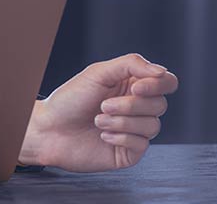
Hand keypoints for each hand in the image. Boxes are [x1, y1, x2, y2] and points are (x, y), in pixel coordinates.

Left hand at [19, 53, 177, 171]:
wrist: (49, 129)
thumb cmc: (70, 99)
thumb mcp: (99, 72)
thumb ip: (132, 65)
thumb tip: (162, 71)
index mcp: (133, 85)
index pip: (166, 82)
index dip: (157, 85)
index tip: (135, 88)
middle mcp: (138, 108)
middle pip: (160, 105)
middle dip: (130, 105)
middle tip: (103, 105)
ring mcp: (135, 131)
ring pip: (153, 125)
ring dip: (122, 122)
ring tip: (98, 120)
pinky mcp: (129, 152)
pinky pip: (142, 144)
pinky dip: (121, 137)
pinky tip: (103, 135)